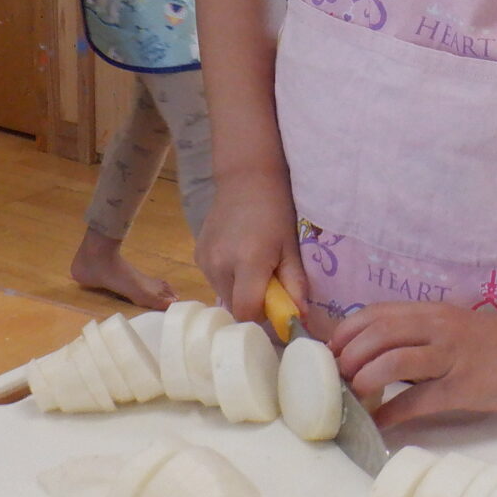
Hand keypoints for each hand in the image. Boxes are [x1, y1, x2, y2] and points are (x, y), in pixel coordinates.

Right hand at [196, 169, 306, 324]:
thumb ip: (295, 284)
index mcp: (248, 262)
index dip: (263, 318)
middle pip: (235, 307)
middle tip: (269, 283)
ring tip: (254, 266)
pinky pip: (215, 280)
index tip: (276, 308)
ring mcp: (204, 260)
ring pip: (224, 295)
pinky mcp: (197, 255)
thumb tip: (300, 317)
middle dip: (253, 303)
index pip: (246, 312)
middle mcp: (220, 264)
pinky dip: (229, 278)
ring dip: (240, 291)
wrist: (245, 178)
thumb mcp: (291, 247)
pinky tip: (239, 256)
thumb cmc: (276, 211)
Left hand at [329, 303, 496, 430]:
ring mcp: (449, 357)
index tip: (331, 352)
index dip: (346, 332)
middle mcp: (435, 329)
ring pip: (394, 362)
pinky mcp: (462, 387)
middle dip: (350, 357)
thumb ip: (411, 332)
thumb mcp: (444, 325)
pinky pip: (418, 400)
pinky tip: (379, 423)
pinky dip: (392, 413)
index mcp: (428, 313)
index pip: (375, 314)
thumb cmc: (483, 341)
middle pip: (378, 335)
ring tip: (355, 395)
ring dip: (366, 379)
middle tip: (340, 378)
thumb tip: (366, 351)